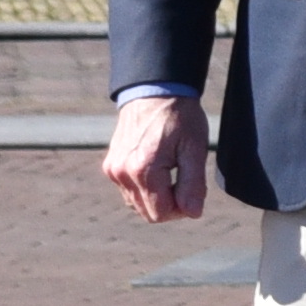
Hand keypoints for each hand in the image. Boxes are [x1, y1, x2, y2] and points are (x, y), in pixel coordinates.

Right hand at [104, 92, 208, 225]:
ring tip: (173, 172)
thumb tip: (192, 213)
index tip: (194, 190)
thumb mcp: (195, 148)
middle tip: (186, 181)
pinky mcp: (110, 165)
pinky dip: (145, 188)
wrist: (155, 92)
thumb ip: (193, 184)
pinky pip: (128, 191)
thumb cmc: (179, 118)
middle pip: (147, 213)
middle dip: (170, 205)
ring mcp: (113, 170)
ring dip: (157, 197)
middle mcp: (122, 173)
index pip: (161, 213)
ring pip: (137, 203)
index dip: (182, 209)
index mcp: (144, 171)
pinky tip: (159, 169)